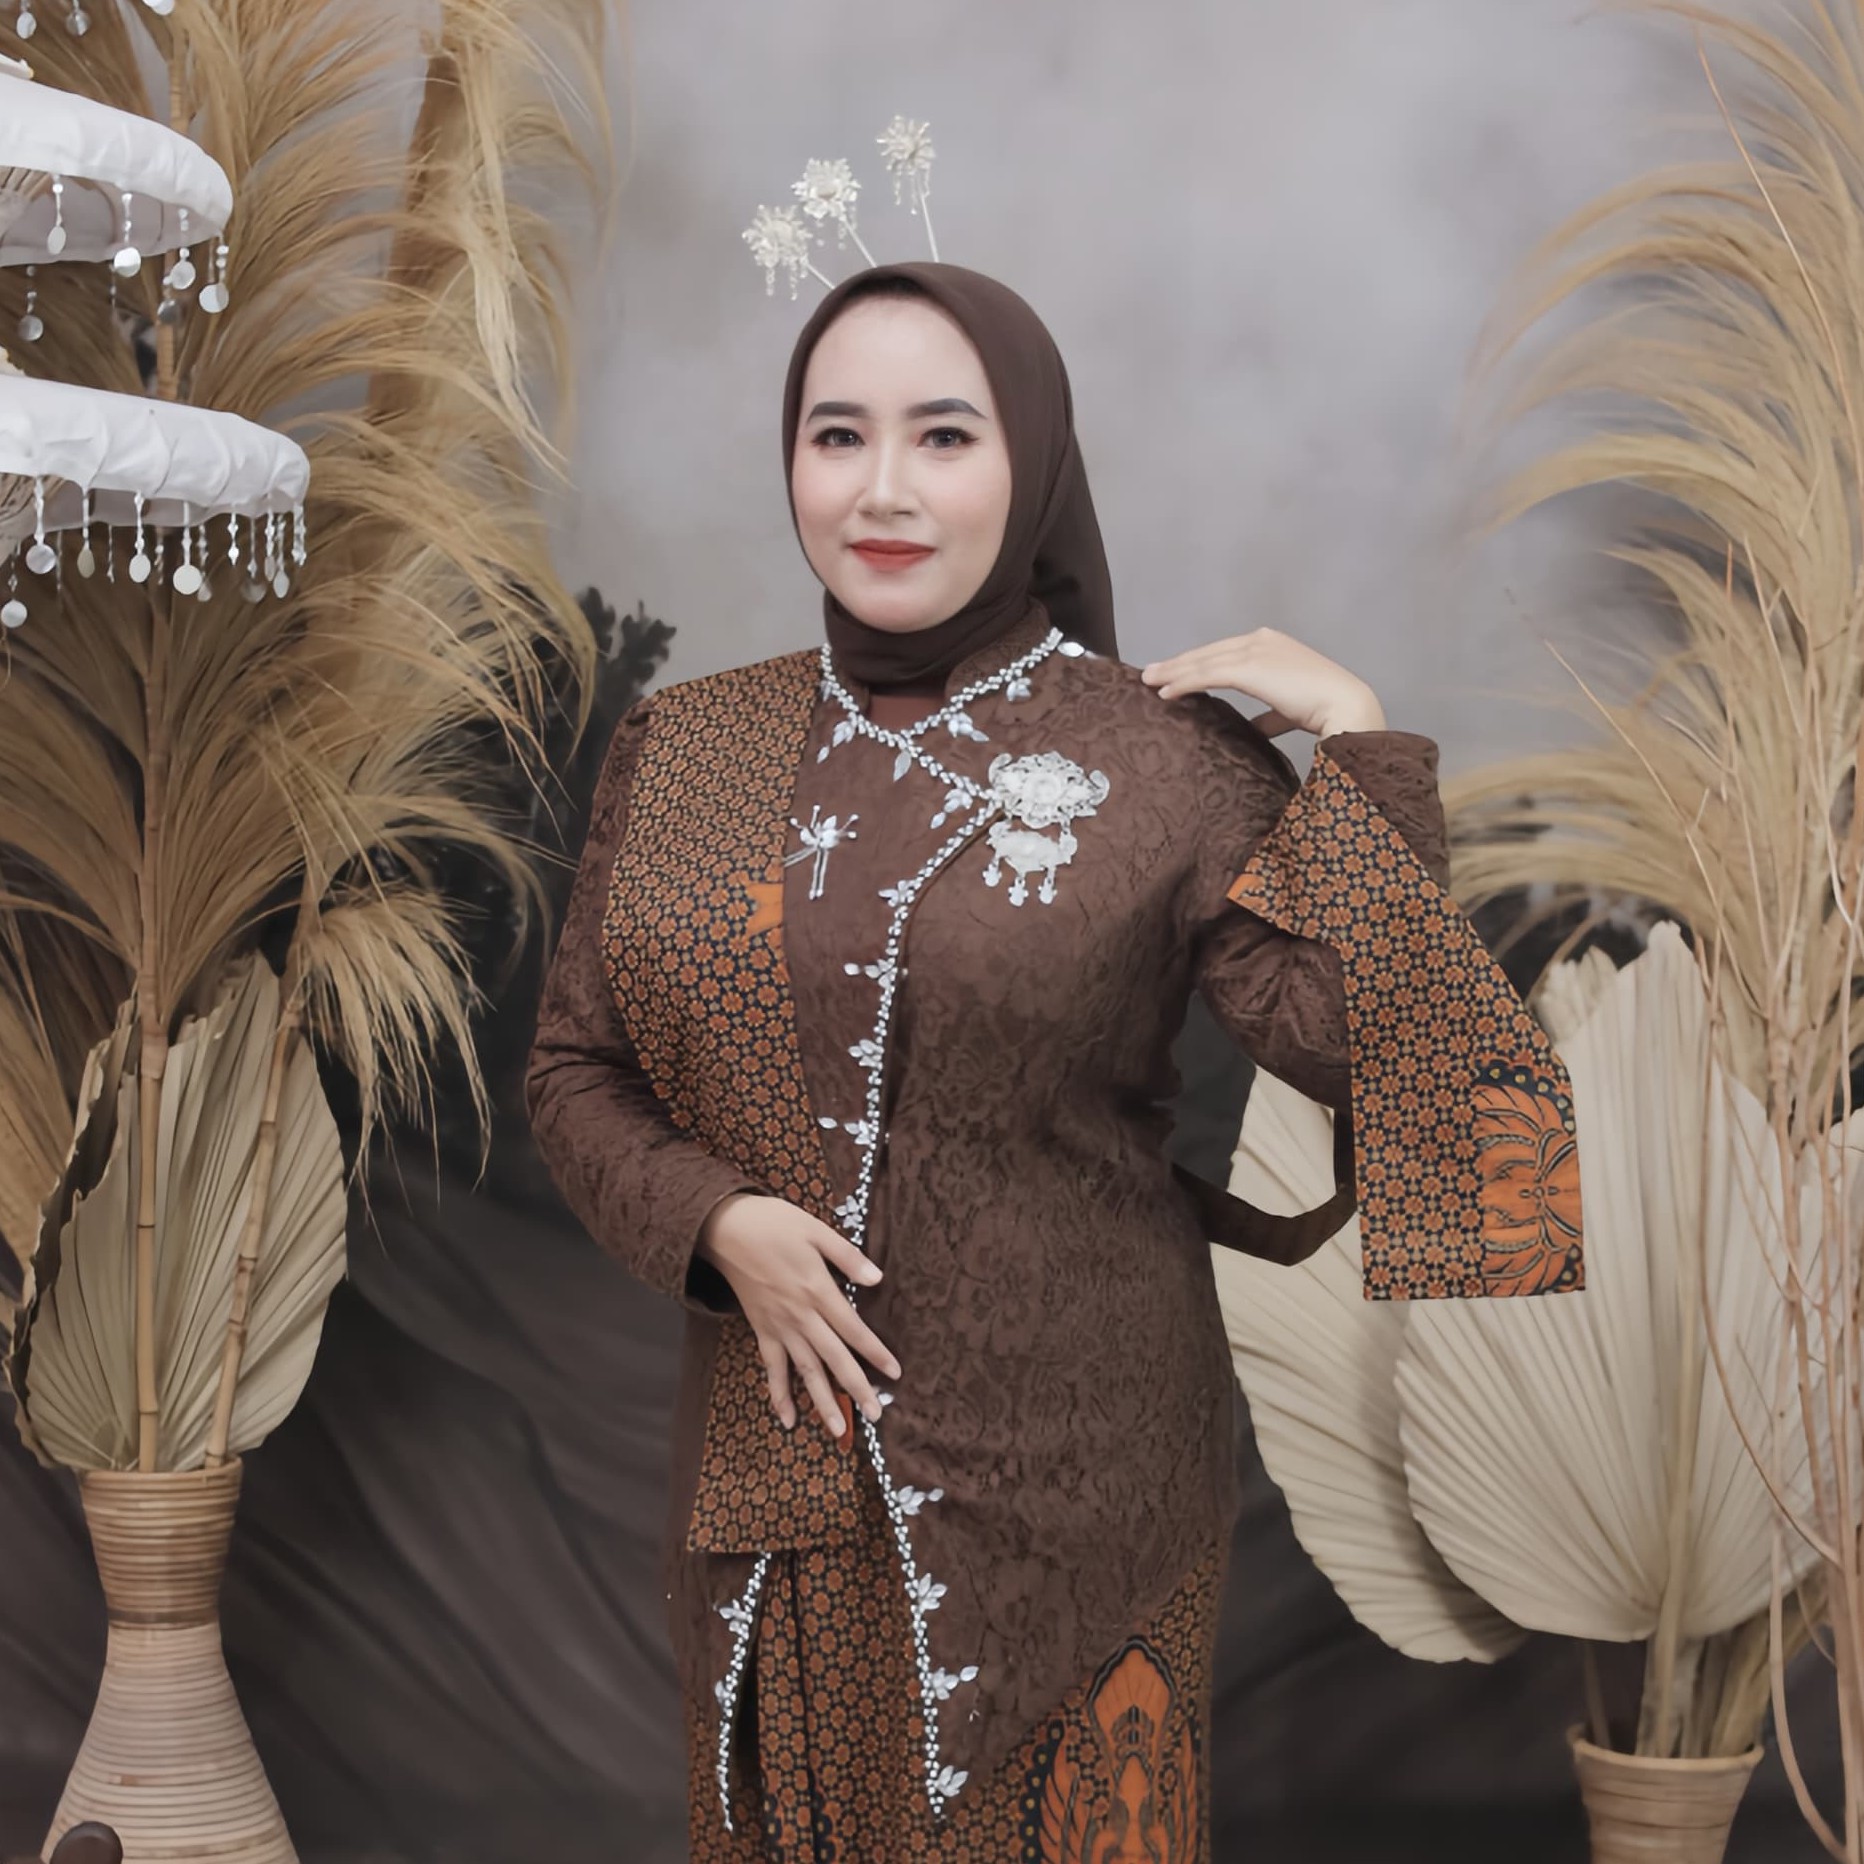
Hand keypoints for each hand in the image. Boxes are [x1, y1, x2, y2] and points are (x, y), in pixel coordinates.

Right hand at [696, 1193, 901, 1436]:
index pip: (853, 1330)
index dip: (875, 1353)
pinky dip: (778, 1395)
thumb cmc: (773, 1224)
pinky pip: (771, 1368)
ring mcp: (779, 1327)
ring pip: (804, 1371)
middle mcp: (800, 1316)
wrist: (725, 1229)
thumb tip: (878, 1278)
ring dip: (822, 1402)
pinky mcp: (761, 1330)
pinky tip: (788, 1419)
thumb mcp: (815, 1229)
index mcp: (817, 1290)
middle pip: (833, 1359)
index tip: (895, 1374)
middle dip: (856, 1388)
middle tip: (876, 1414)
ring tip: (839, 1430)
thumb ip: (847, 1256)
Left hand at [1140, 629, 1385, 737]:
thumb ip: (1270, 715)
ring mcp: (1255, 651)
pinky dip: (1184, 683)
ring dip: (1173, 672)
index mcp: (1272, 644)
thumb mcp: (1290, 709)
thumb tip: (1256, 730)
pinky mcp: (1250, 668)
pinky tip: (1166, 692)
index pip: (1225, 652)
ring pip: (1203, 661)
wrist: (1346, 706)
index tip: (1175, 674)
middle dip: (1178, 664)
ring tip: (1149, 682)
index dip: (1197, 663)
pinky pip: (1207, 674)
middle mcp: (1261, 640)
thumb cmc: (1325, 710)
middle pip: (1208, 652)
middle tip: (1150, 674)